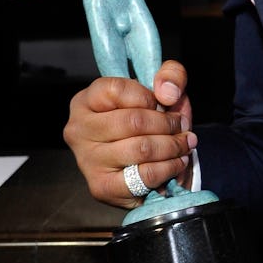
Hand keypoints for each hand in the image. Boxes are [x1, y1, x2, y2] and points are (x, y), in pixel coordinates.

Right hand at [64, 60, 196, 209]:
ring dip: (172, 146)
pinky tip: (177, 162)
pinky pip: (145, 174)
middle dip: (167, 124)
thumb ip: (171, 75)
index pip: (116, 89)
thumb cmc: (151, 122)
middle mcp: (78, 129)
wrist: (149, 166)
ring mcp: (87, 160)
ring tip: (184, 144)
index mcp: (85, 101)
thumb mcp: (163, 89)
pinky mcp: (101, 187)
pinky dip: (169, 168)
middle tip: (183, 127)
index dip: (148, 96)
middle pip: (132, 121)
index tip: (164, 104)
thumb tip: (167, 93)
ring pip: (141, 148)